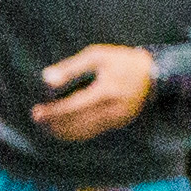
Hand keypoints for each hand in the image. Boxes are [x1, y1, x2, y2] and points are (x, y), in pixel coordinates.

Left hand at [29, 43, 160, 140]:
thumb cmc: (120, 61)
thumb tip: (46, 79)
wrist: (153, 74)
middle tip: (37, 119)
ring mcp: (116, 119)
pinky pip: (93, 132)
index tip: (37, 112)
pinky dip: (77, 133)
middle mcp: (112, 110)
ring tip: (47, 126)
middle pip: (76, 123)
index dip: (53, 112)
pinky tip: (64, 130)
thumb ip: (70, 68)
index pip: (72, 107)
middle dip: (54, 124)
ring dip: (63, 131)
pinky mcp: (118, 123)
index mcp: (105, 92)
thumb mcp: (96, 57)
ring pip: (84, 132)